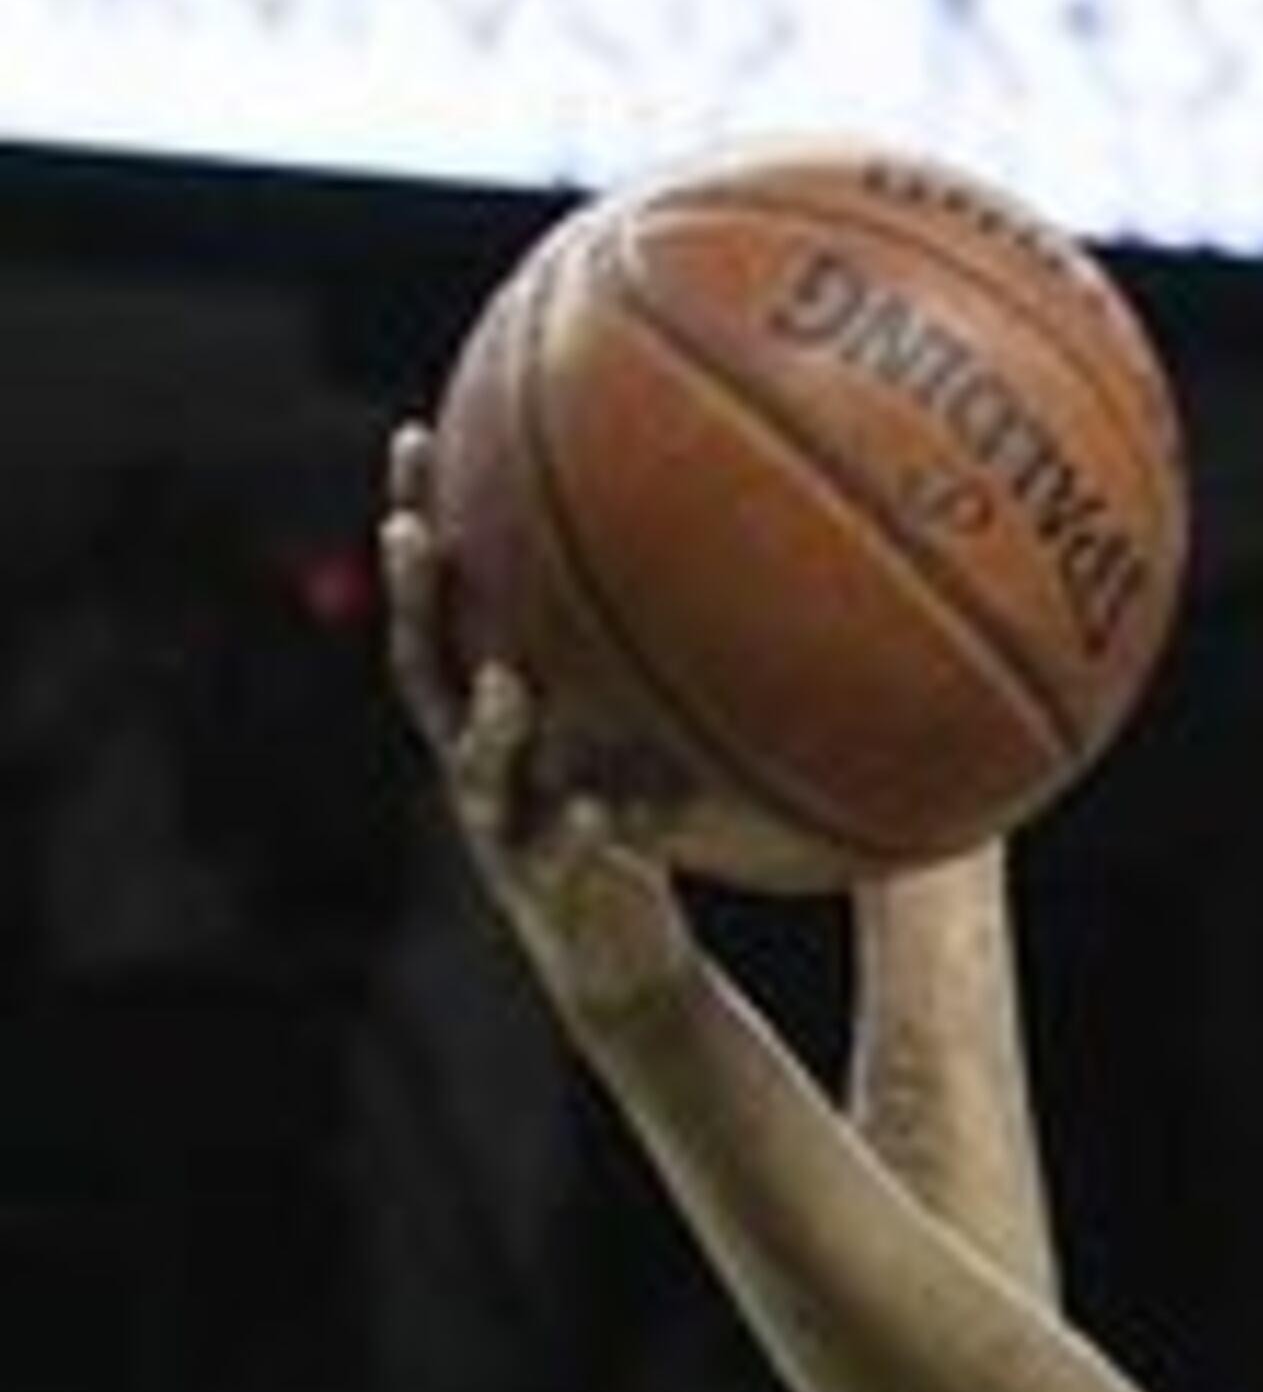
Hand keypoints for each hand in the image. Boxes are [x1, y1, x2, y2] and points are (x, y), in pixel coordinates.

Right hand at [380, 424, 701, 1044]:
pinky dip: (585, 829)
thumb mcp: (628, 728)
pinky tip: (607, 808)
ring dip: (490, 725)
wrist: (622, 954)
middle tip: (413, 530)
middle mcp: (475, 758)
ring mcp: (503, 826)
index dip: (419, 523)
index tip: (416, 437)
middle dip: (415, 598)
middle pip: (423, 666)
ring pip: (476, 768)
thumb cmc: (628, 819)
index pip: (438, 601)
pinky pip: (563, 854)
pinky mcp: (550, 890)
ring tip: (507, 681)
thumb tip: (721, 542)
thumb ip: (640, 655)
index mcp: (483, 708)